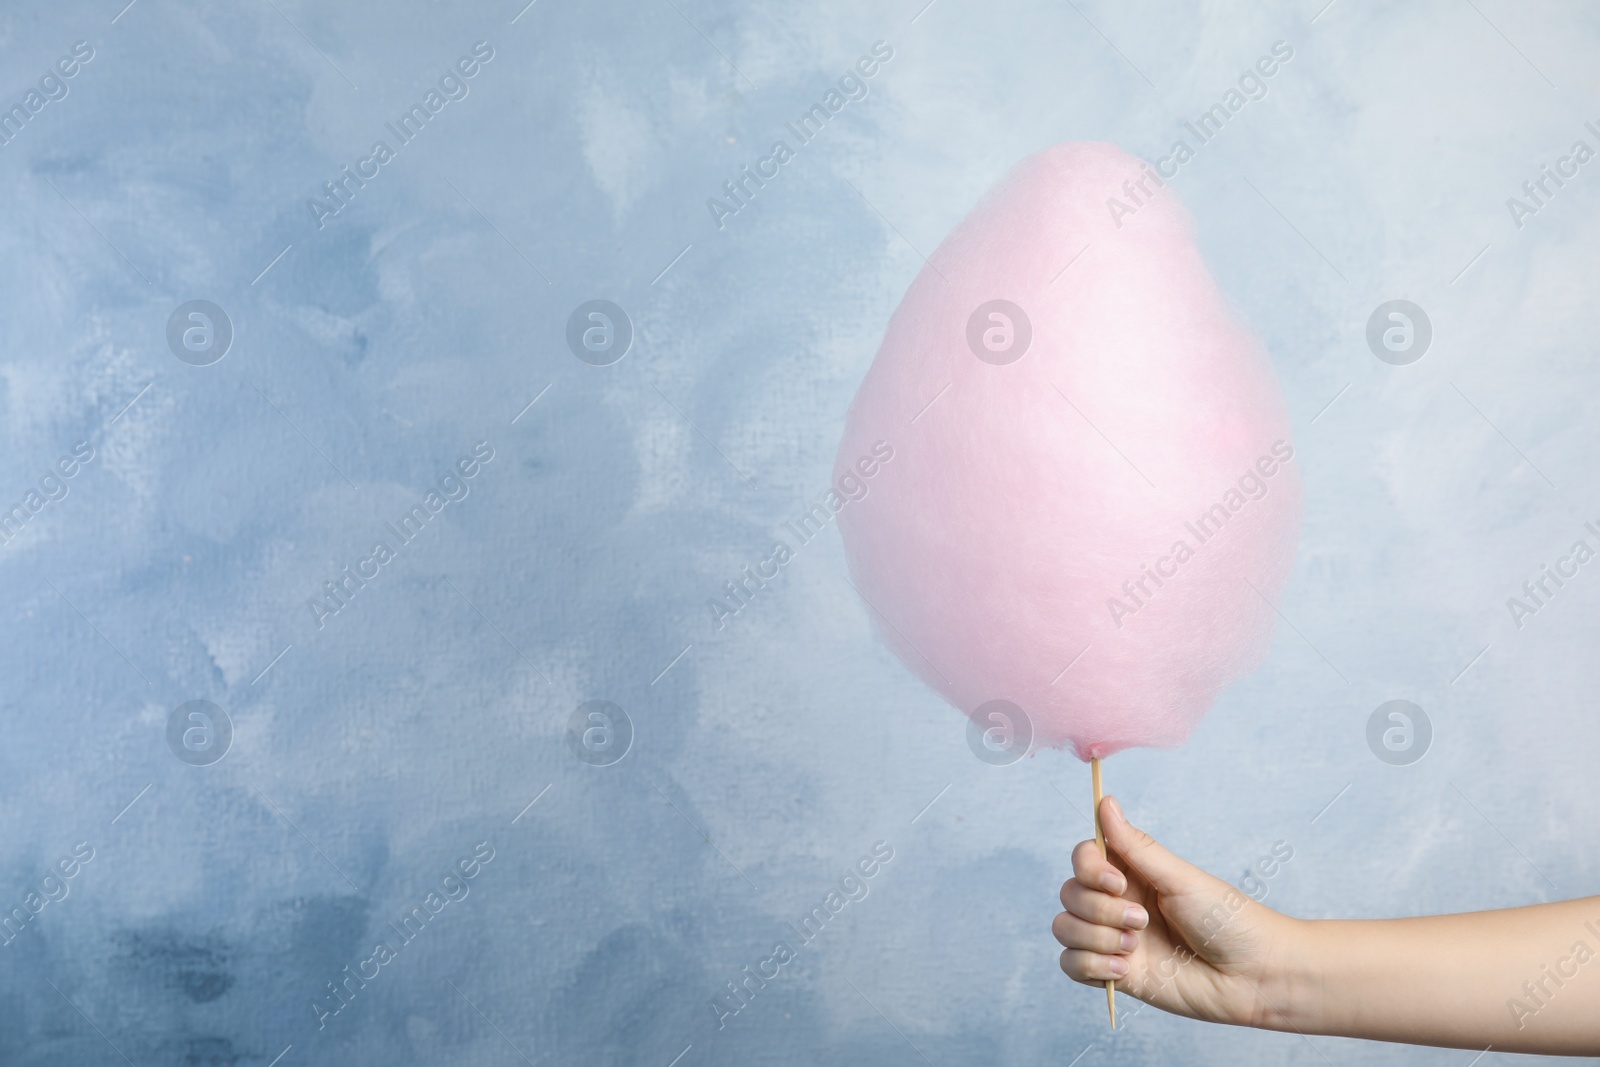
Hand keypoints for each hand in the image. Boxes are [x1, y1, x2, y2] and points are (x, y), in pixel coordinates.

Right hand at [1052, 796, 1300, 1026]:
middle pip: (1069, 893)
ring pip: (1064, 928)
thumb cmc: (1229, 920)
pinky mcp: (1116, 974)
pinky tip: (1125, 969)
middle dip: (1099, 909)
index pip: (1083, 858)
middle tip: (1143, 922)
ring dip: (1095, 938)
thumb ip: (1136, 847)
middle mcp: (1119, 902)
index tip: (1119, 883)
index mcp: (1133, 873)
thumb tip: (1106, 802)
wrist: (1253, 976)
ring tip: (1135, 948)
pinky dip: (1091, 966)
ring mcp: (1114, 938)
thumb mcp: (1181, 878)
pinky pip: (1071, 965)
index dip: (1088, 869)